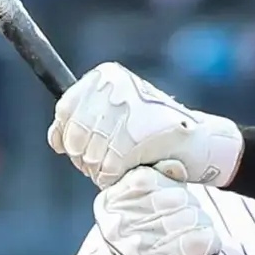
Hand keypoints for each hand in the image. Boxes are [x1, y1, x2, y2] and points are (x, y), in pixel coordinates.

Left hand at [52, 60, 242, 188]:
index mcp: (107, 76)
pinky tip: (126, 172)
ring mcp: (125, 112)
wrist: (199, 142)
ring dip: (100, 170)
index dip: (65, 134)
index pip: (65, 108)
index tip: (72, 148)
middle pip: (75, 135)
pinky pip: (106, 168)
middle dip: (84, 157)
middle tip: (102, 162)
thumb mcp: (116, 118)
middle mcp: (114, 88)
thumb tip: (55, 139)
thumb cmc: (156, 131)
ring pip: (89, 154)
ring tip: (119, 166)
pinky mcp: (133, 138)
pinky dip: (112, 178)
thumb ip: (82, 122)